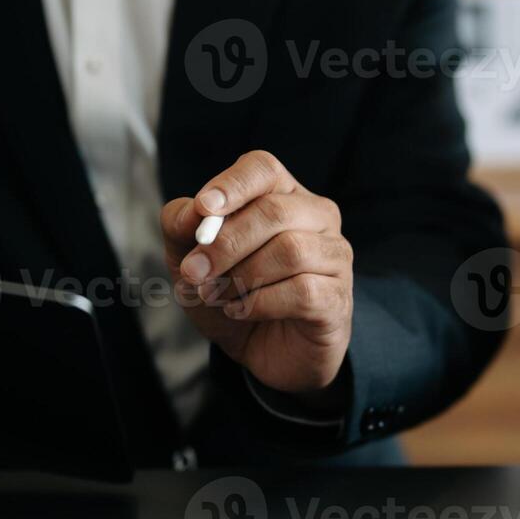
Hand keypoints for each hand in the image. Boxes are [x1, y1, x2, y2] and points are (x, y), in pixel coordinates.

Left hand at [161, 150, 352, 395]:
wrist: (258, 350)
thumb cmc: (230, 291)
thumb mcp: (190, 257)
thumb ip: (181, 226)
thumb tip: (192, 212)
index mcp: (282, 194)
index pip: (262, 169)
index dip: (232, 185)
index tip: (203, 208)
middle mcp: (317, 217)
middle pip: (274, 211)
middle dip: (225, 243)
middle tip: (193, 271)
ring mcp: (334, 256)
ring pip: (291, 251)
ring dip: (242, 277)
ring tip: (218, 296)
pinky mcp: (338, 297)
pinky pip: (303, 291)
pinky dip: (261, 303)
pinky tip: (241, 311)